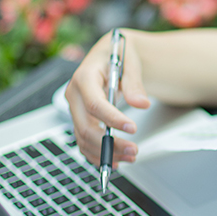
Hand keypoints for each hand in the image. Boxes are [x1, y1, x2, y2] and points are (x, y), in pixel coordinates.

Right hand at [65, 29, 150, 167]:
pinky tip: (116, 161)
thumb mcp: (130, 60)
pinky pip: (84, 141)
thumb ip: (135, 82)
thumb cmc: (119, 54)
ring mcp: (76, 109)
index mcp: (84, 77)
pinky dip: (98, 154)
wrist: (111, 54)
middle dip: (109, 143)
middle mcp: (74, 95)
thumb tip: (142, 103)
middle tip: (134, 150)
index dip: (112, 119)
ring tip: (131, 156)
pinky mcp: (81, 118)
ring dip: (105, 153)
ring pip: (83, 138)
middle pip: (86, 126)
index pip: (94, 103)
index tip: (132, 128)